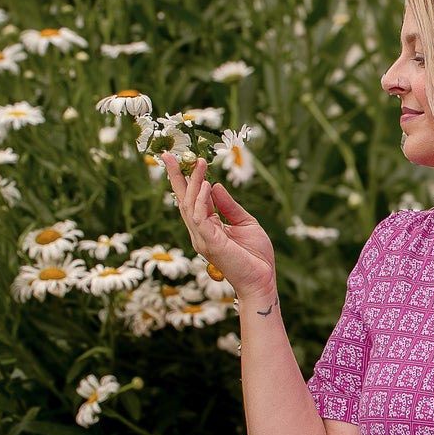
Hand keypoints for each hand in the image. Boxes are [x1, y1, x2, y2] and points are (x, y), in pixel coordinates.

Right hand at [164, 153, 277, 304]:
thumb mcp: (245, 223)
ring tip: (199, 163)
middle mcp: (200, 232)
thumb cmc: (256, 256)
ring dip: (193, 183)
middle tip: (170, 154)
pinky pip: (200, 217)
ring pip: (190, 205)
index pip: (191, 200)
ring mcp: (202, 238)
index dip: (183, 180)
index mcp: (207, 227)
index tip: (177, 159)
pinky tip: (207, 185)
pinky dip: (201, 200)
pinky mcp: (210, 243)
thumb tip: (215, 185)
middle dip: (177, 176)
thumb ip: (228, 206)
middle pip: (183, 200)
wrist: (263, 280)